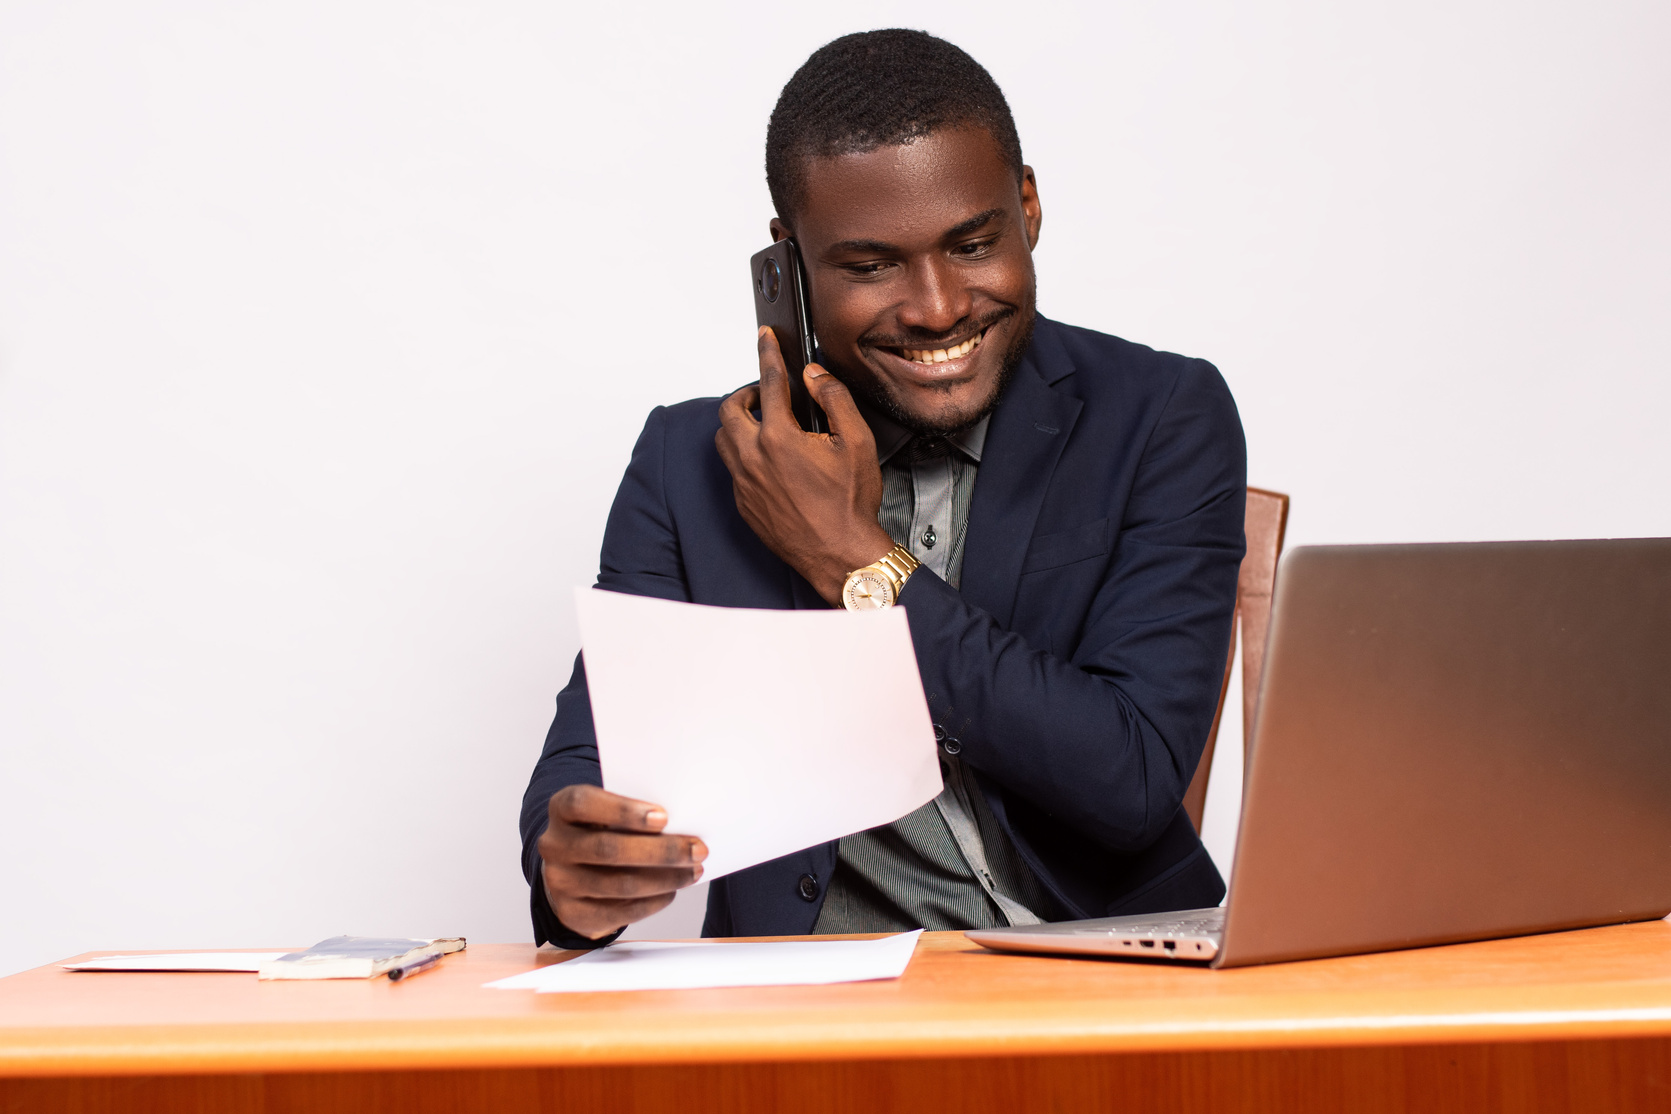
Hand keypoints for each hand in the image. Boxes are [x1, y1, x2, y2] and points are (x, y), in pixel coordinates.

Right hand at [538, 785, 707, 940]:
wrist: (571, 869)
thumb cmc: (601, 830)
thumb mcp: (607, 812)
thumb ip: (633, 812)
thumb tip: (682, 824)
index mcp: (561, 809)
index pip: (584, 804)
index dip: (623, 811)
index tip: (664, 817)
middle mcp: (554, 845)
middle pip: (608, 848)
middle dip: (660, 851)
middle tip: (697, 849)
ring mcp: (559, 882)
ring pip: (619, 884)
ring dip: (664, 879)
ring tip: (693, 871)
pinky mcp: (571, 913)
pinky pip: (618, 912)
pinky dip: (652, 902)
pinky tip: (672, 891)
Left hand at [715, 327, 895, 603]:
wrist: (840, 555)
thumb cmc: (850, 506)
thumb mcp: (857, 442)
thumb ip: (834, 399)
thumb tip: (814, 375)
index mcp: (780, 438)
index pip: (770, 382)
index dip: (768, 353)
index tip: (765, 338)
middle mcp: (754, 459)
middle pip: (729, 410)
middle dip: (746, 393)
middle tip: (765, 393)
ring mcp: (745, 484)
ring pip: (724, 440)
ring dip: (739, 424)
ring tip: (764, 424)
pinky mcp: (744, 504)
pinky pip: (733, 469)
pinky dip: (744, 454)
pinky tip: (768, 459)